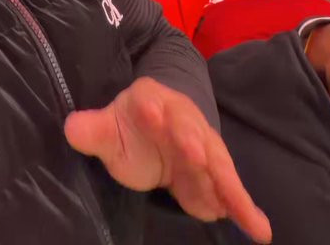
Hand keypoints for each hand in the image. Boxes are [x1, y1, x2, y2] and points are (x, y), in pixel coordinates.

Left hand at [65, 78, 270, 242]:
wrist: (159, 133)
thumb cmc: (130, 130)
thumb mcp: (107, 131)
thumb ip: (91, 130)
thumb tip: (71, 127)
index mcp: (150, 100)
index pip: (149, 99)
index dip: (151, 106)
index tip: (151, 112)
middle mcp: (182, 117)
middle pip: (188, 127)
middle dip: (192, 140)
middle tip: (196, 154)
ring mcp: (204, 143)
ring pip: (216, 160)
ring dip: (227, 182)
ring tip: (241, 208)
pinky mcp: (216, 171)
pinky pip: (230, 189)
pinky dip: (244, 207)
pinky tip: (258, 229)